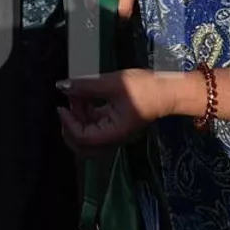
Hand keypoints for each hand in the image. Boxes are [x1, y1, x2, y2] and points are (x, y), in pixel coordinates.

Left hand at [55, 69, 176, 155]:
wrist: (167, 90)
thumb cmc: (144, 88)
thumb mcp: (113, 83)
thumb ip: (86, 86)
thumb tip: (62, 86)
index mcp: (113, 133)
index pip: (83, 139)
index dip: (69, 124)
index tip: (63, 107)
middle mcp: (112, 138)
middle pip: (82, 146)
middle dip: (69, 128)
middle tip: (66, 108)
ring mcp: (112, 132)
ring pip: (86, 135)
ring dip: (77, 119)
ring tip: (77, 96)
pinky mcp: (113, 124)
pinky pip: (93, 125)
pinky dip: (85, 114)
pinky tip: (85, 98)